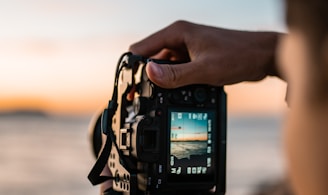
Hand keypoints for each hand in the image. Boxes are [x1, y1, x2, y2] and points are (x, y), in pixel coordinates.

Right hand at [129, 20, 280, 87]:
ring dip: (162, 81)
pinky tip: (178, 92)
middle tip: (141, 98)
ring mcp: (187, 48)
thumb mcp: (204, 69)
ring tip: (160, 97)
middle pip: (151, 58)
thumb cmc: (238, 55)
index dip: (133, 68)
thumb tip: (149, 73)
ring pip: (165, 66)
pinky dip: (175, 81)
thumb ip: (176, 74)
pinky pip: (177, 70)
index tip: (130, 87)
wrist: (261, 56)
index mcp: (177, 33)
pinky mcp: (194, 58)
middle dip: (146, 77)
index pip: (142, 48)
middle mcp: (179, 38)